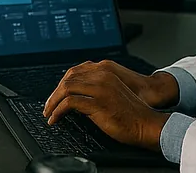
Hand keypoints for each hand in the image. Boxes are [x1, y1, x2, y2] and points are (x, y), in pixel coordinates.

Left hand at [42, 62, 169, 150]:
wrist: (148, 124)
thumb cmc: (132, 113)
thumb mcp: (113, 93)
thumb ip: (96, 89)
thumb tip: (75, 97)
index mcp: (105, 71)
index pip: (74, 72)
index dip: (61, 83)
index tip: (55, 95)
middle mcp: (101, 76)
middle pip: (67, 79)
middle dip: (54, 93)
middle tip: (47, 106)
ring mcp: (100, 88)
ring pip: (66, 89)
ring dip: (53, 102)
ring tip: (48, 113)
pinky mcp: (98, 103)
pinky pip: (69, 103)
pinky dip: (58, 111)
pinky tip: (55, 118)